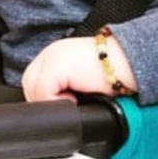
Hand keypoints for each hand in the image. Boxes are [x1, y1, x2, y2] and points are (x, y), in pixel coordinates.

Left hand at [21, 34, 136, 101]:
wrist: (128, 62)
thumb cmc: (112, 72)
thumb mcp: (82, 78)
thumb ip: (64, 86)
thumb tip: (54, 105)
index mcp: (56, 55)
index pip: (33, 79)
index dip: (41, 96)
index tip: (56, 104)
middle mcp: (51, 53)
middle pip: (29, 84)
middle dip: (43, 99)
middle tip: (66, 104)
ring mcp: (52, 58)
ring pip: (33, 88)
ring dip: (50, 101)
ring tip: (72, 101)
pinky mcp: (56, 67)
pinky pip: (43, 91)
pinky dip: (56, 101)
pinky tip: (74, 99)